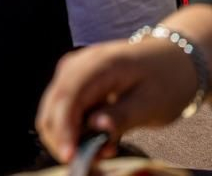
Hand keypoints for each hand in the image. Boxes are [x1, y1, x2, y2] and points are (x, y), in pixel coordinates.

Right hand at [35, 35, 201, 162]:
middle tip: (85, 165)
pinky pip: (65, 110)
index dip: (64, 128)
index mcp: (99, 64)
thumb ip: (123, 114)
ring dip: (68, 137)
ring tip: (98, 156)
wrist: (173, 60)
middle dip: (62, 138)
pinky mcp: (75, 84)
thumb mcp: (152, 102)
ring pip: (54, 110)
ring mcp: (73, 73)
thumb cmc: (166, 80)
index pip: (68, 96)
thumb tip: (96, 128)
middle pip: (53, 104)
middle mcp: (78, 65)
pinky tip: (99, 143)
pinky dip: (75, 131)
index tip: (70, 156)